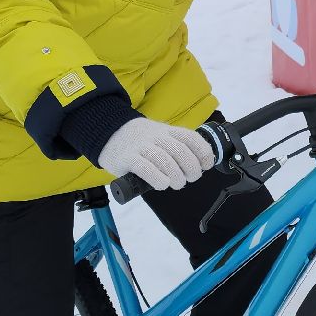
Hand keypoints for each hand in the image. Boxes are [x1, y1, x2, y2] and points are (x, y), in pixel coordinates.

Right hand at [97, 118, 215, 190]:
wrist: (109, 133)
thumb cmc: (140, 140)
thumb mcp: (160, 136)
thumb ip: (177, 147)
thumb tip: (199, 166)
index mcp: (167, 131)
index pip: (190, 138)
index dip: (203, 152)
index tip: (206, 165)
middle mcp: (156, 137)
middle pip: (180, 151)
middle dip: (191, 168)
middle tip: (189, 178)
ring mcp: (141, 147)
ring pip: (164, 160)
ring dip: (176, 176)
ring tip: (176, 184)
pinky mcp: (128, 158)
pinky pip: (145, 168)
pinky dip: (157, 178)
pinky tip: (162, 184)